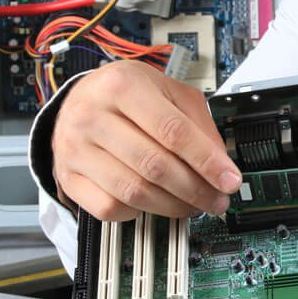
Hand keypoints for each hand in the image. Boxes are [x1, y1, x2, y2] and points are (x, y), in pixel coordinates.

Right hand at [51, 60, 241, 221]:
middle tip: (216, 199)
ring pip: (134, 192)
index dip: (206, 160)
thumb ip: (198, 122)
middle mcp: (93, 115)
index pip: (173, 131)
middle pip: (155, 165)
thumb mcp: (167, 89)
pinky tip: (151, 201)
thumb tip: (220, 164)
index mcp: (122, 85)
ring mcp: (76, 149)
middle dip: (195, 189)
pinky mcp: (68, 178)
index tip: (229, 180)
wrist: (78, 100)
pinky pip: (109, 209)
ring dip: (172, 206)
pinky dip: (136, 212)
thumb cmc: (125, 94)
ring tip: (191, 204)